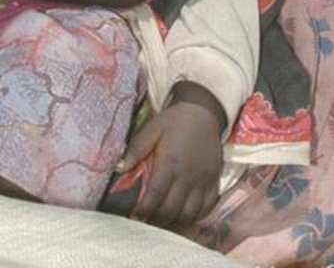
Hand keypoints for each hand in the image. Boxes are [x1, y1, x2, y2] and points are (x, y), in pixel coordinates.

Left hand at [117, 84, 224, 227]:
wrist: (203, 112)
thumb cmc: (174, 121)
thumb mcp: (152, 128)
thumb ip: (136, 149)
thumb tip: (119, 168)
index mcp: (171, 162)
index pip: (156, 195)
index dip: (144, 209)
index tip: (133, 216)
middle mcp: (188, 176)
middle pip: (172, 209)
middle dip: (156, 220)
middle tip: (144, 221)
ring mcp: (203, 181)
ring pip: (189, 214)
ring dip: (174, 221)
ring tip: (161, 220)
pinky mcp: (214, 182)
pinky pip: (206, 208)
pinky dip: (194, 217)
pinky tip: (182, 214)